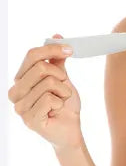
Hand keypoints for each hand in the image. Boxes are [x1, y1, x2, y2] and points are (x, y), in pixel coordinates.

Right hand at [8, 33, 83, 151]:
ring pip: (49, 83)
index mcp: (21, 79)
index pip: (32, 55)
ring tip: (60, 102)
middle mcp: (15, 92)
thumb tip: (56, 36)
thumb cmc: (64, 104)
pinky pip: (50, 99)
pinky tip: (57, 111)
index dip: (52, 49)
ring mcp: (20, 107)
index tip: (70, 49)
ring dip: (63, 92)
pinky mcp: (29, 119)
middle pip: (41, 67)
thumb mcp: (62, 78)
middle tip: (64, 87)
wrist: (70, 129)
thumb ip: (57, 60)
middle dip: (60, 76)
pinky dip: (61, 103)